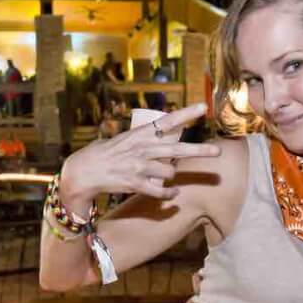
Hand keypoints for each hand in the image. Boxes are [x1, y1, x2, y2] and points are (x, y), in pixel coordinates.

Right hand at [58, 103, 218, 208]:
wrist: (83, 172)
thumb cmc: (105, 154)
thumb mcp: (124, 139)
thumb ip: (144, 138)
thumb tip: (165, 134)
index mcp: (139, 134)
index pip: (167, 120)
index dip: (186, 113)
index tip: (204, 107)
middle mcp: (141, 149)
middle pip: (177, 148)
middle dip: (199, 150)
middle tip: (218, 151)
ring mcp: (138, 166)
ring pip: (170, 171)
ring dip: (172, 175)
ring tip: (165, 176)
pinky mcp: (134, 183)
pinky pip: (160, 191)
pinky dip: (169, 194)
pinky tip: (174, 195)